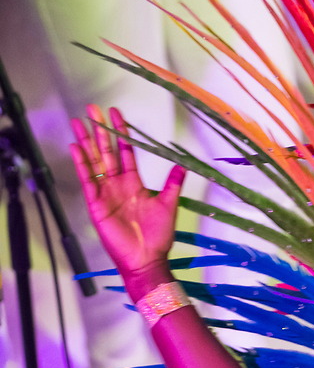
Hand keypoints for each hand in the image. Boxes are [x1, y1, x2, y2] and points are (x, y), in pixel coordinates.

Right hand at [70, 104, 185, 286]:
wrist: (146, 259)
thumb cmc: (158, 236)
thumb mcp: (168, 205)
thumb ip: (173, 184)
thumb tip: (184, 165)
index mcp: (134, 183)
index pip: (125, 151)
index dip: (120, 132)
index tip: (115, 113)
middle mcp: (118, 185)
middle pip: (106, 151)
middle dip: (99, 131)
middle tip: (92, 109)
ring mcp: (105, 193)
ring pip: (94, 162)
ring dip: (86, 142)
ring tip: (78, 122)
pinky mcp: (96, 204)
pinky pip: (87, 180)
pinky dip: (81, 164)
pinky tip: (76, 147)